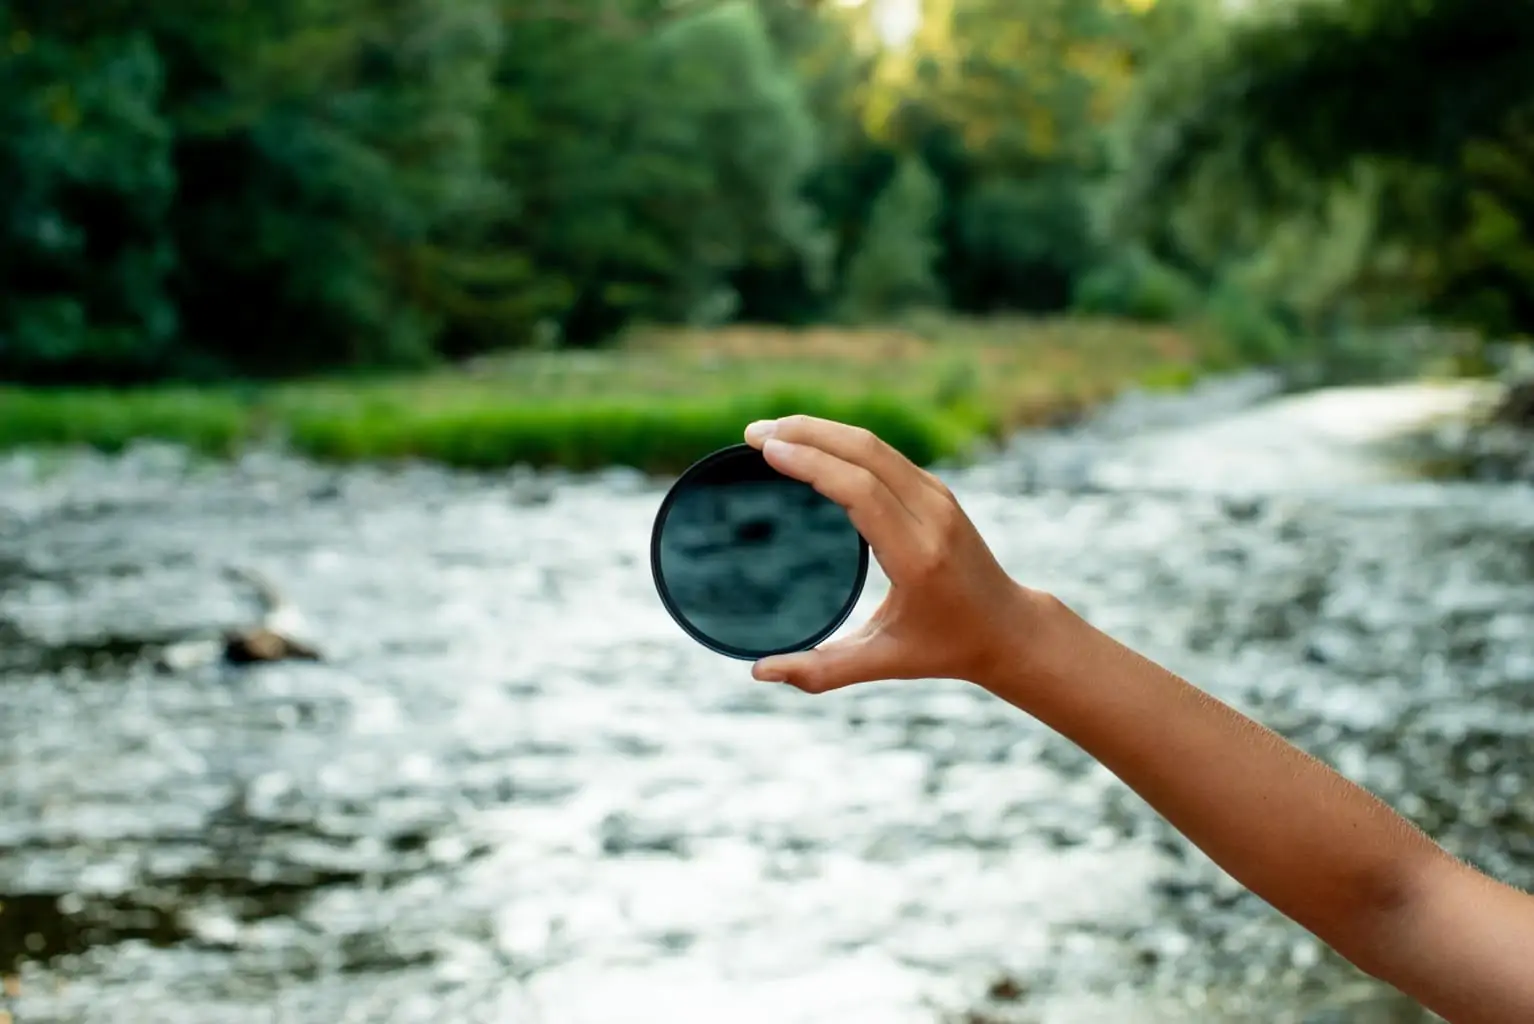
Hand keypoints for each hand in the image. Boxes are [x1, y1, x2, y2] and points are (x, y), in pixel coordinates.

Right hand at [742, 415, 1046, 692]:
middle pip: (865, 453)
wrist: (1007, 628)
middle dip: (806, 434)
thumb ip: (820, 672)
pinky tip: (809, 442)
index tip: (766, 451)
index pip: (861, 491)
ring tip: (770, 432)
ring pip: (875, 446)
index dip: (812, 464)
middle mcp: (932, 517)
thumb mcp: (883, 663)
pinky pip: (884, 455)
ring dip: (821, 430)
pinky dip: (842, 441)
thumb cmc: (943, 649)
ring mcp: (938, 498)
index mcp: (917, 556)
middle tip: (752, 432)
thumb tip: (759, 673)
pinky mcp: (937, 491)